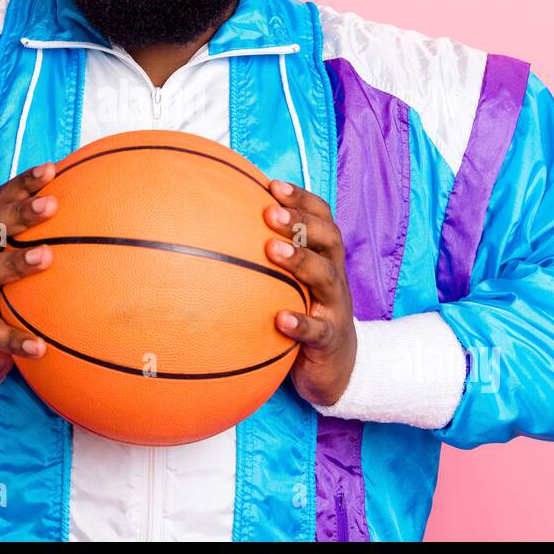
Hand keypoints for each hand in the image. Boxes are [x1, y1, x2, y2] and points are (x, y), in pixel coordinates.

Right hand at [0, 161, 57, 382]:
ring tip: (46, 257)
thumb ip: (41, 238)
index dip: (24, 183)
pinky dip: (17, 340)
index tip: (52, 168)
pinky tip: (39, 347)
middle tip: (52, 204)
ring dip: (16, 263)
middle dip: (21, 213)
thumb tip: (93, 214)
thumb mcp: (10, 260)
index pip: (2, 202)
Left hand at [263, 178, 357, 407]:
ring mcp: (335, 307)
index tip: (272, 186)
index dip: (301, 199)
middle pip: (329, 239)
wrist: (335, 367)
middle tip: (270, 213)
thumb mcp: (291, 282)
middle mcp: (334, 276)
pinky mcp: (330, 339)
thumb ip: (268, 256)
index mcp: (325, 257)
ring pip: (327, 277)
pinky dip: (301, 322)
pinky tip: (280, 319)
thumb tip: (219, 227)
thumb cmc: (304, 312)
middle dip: (301, 222)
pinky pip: (318, 330)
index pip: (322, 218)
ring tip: (273, 250)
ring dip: (301, 260)